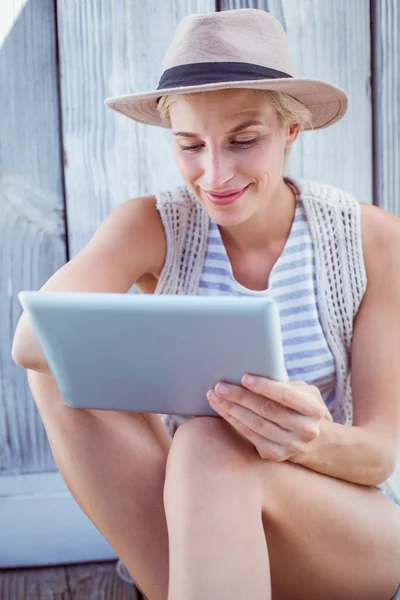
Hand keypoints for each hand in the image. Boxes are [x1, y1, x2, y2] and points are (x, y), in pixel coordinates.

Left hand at [207, 374, 331, 461]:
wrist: (314, 441)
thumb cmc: (301, 407)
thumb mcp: (303, 392)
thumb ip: (284, 383)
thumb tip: (257, 367)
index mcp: (313, 409)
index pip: (287, 395)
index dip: (264, 386)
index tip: (244, 377)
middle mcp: (305, 430)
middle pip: (267, 410)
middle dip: (240, 397)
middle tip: (220, 386)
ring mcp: (291, 445)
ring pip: (255, 424)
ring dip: (231, 409)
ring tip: (214, 396)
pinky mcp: (276, 454)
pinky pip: (250, 436)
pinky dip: (233, 422)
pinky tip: (222, 410)